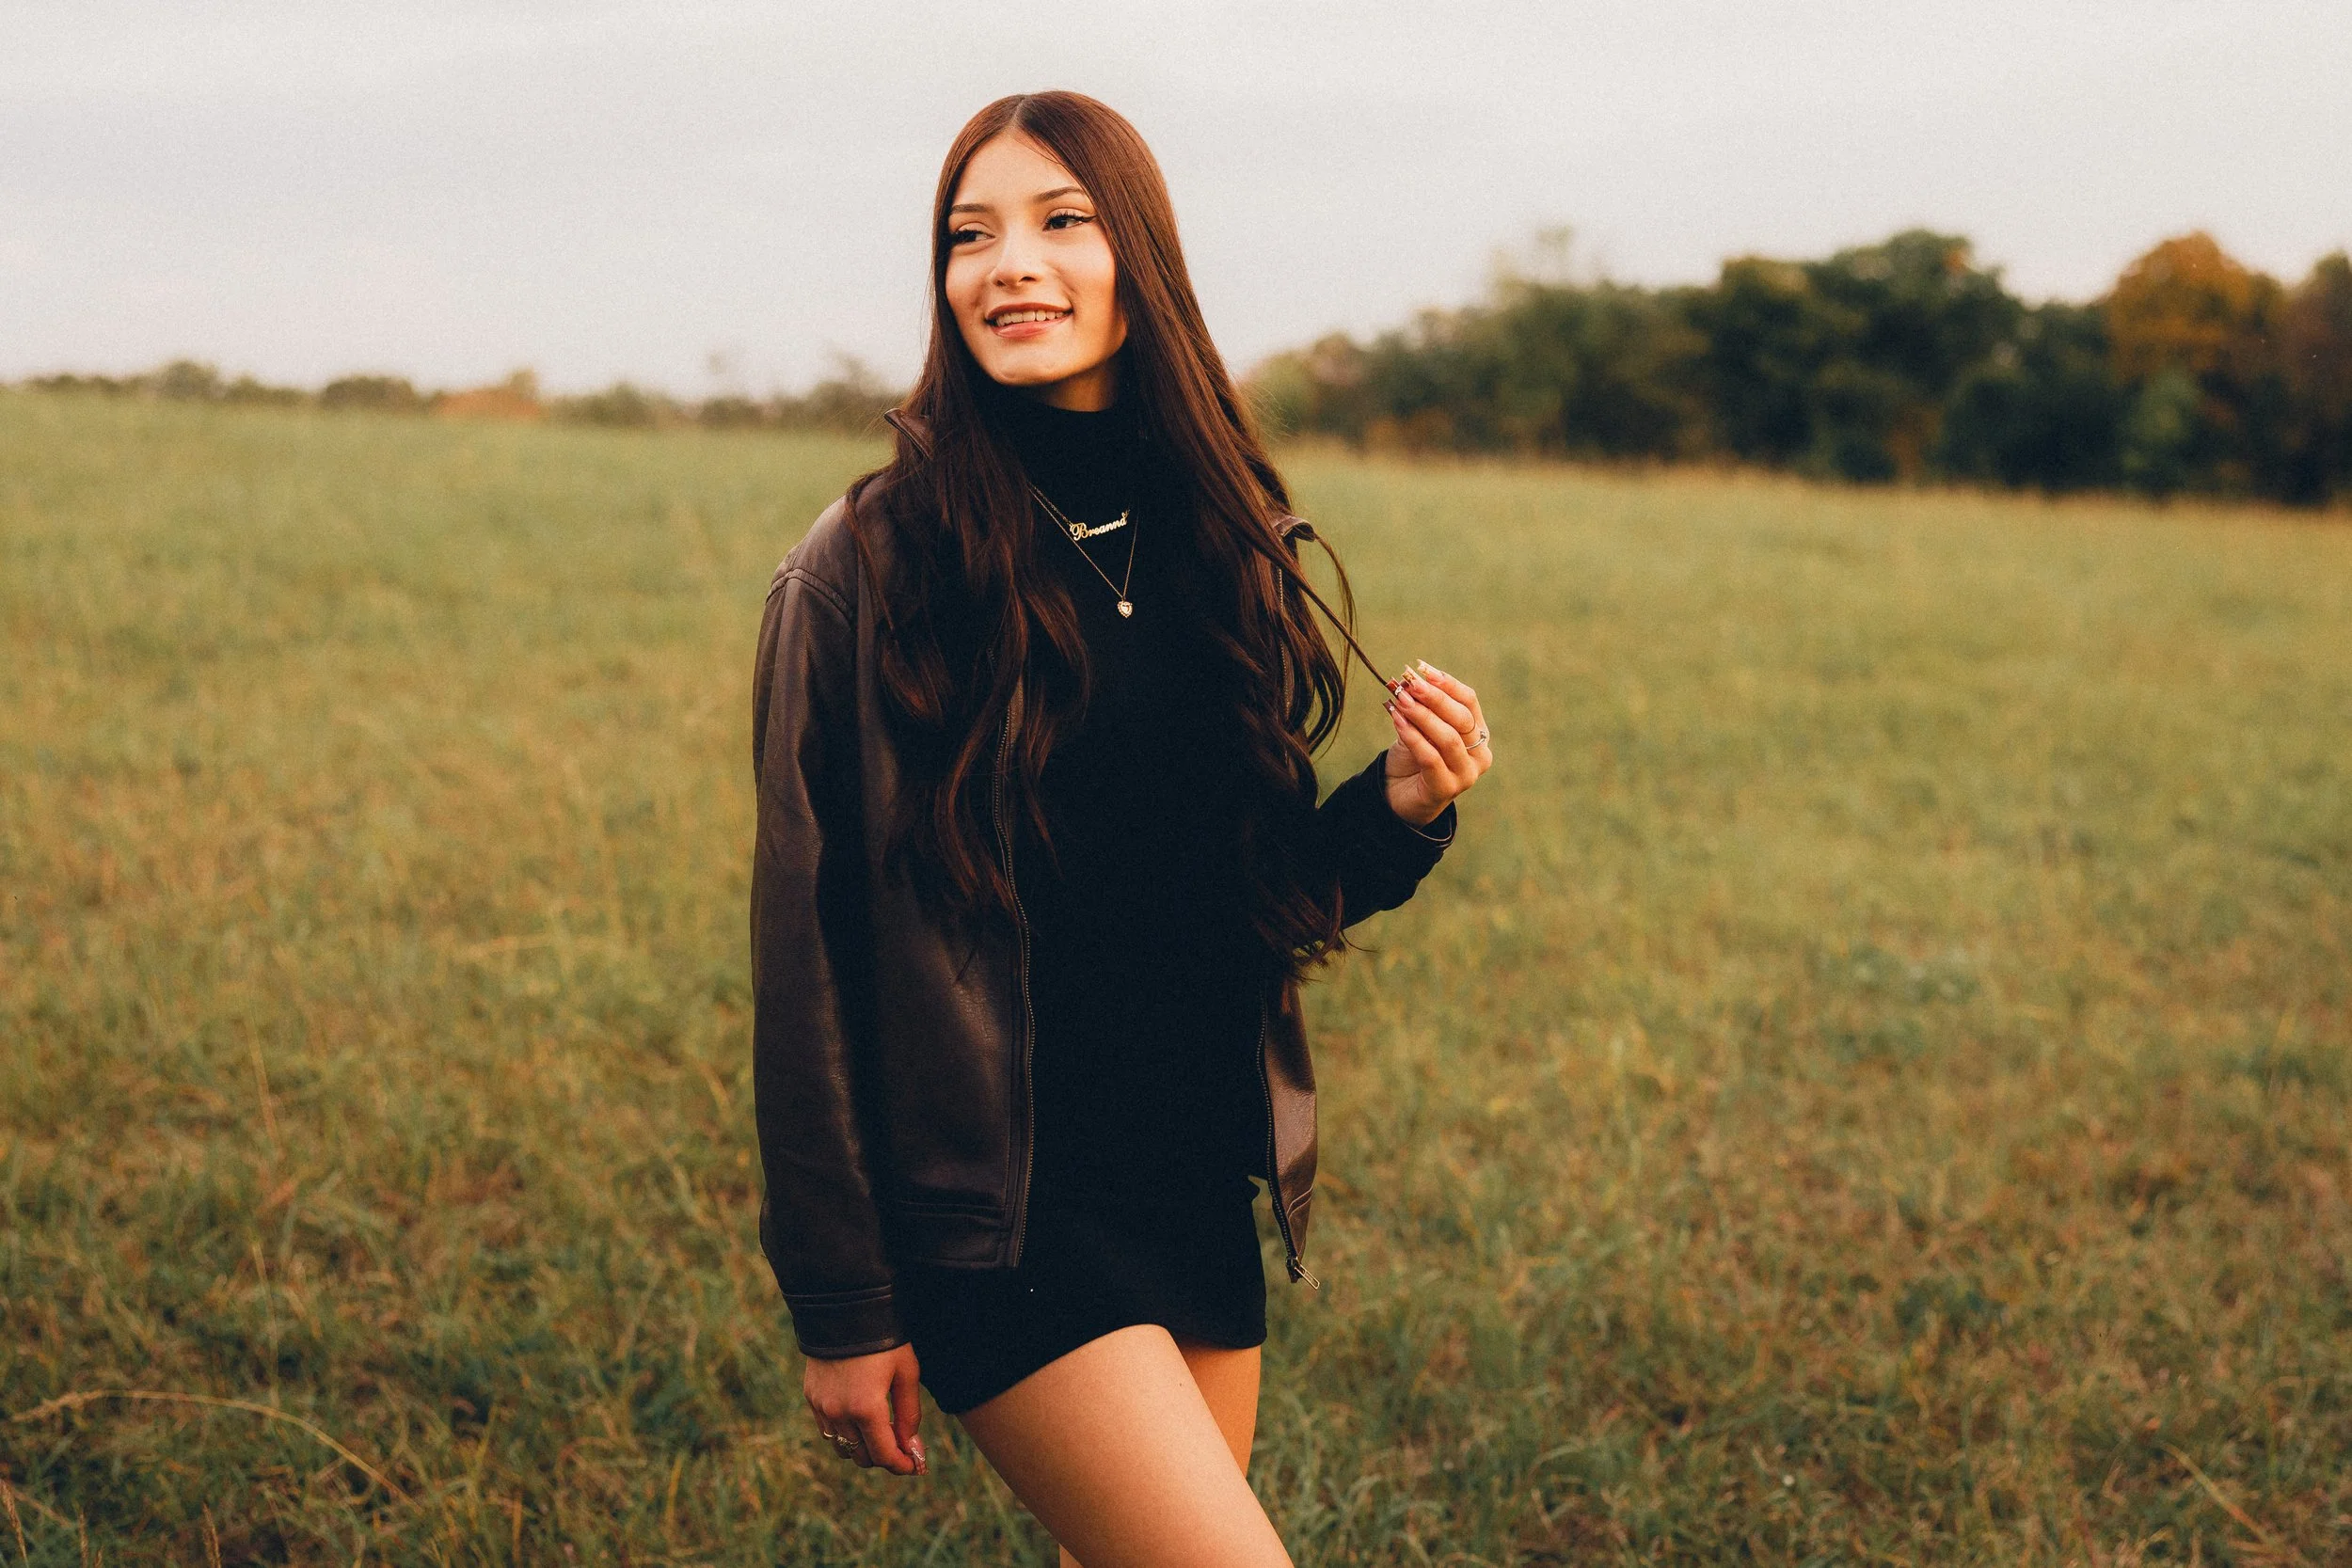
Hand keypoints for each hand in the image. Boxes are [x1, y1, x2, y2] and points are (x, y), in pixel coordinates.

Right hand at [804, 1342, 927, 1475]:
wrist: (846, 1308)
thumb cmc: (885, 1340)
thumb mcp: (906, 1374)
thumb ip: (909, 1415)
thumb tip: (911, 1448)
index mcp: (866, 1409)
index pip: (884, 1455)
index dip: (902, 1465)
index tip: (914, 1466)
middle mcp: (839, 1413)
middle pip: (862, 1457)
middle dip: (884, 1458)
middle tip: (902, 1449)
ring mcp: (821, 1406)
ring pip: (842, 1447)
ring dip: (862, 1448)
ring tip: (881, 1433)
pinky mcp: (811, 1397)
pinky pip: (828, 1430)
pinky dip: (845, 1433)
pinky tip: (860, 1418)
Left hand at [1382, 660, 1491, 826]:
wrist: (1399, 797)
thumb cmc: (1413, 758)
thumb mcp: (1419, 727)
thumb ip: (1421, 707)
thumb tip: (1410, 680)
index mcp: (1477, 733)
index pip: (1469, 701)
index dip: (1448, 683)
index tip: (1423, 669)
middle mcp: (1479, 754)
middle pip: (1461, 718)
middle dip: (1434, 698)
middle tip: (1410, 683)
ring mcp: (1466, 774)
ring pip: (1448, 738)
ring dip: (1422, 716)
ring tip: (1401, 700)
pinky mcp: (1447, 789)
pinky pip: (1431, 758)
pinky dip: (1413, 736)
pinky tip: (1397, 721)